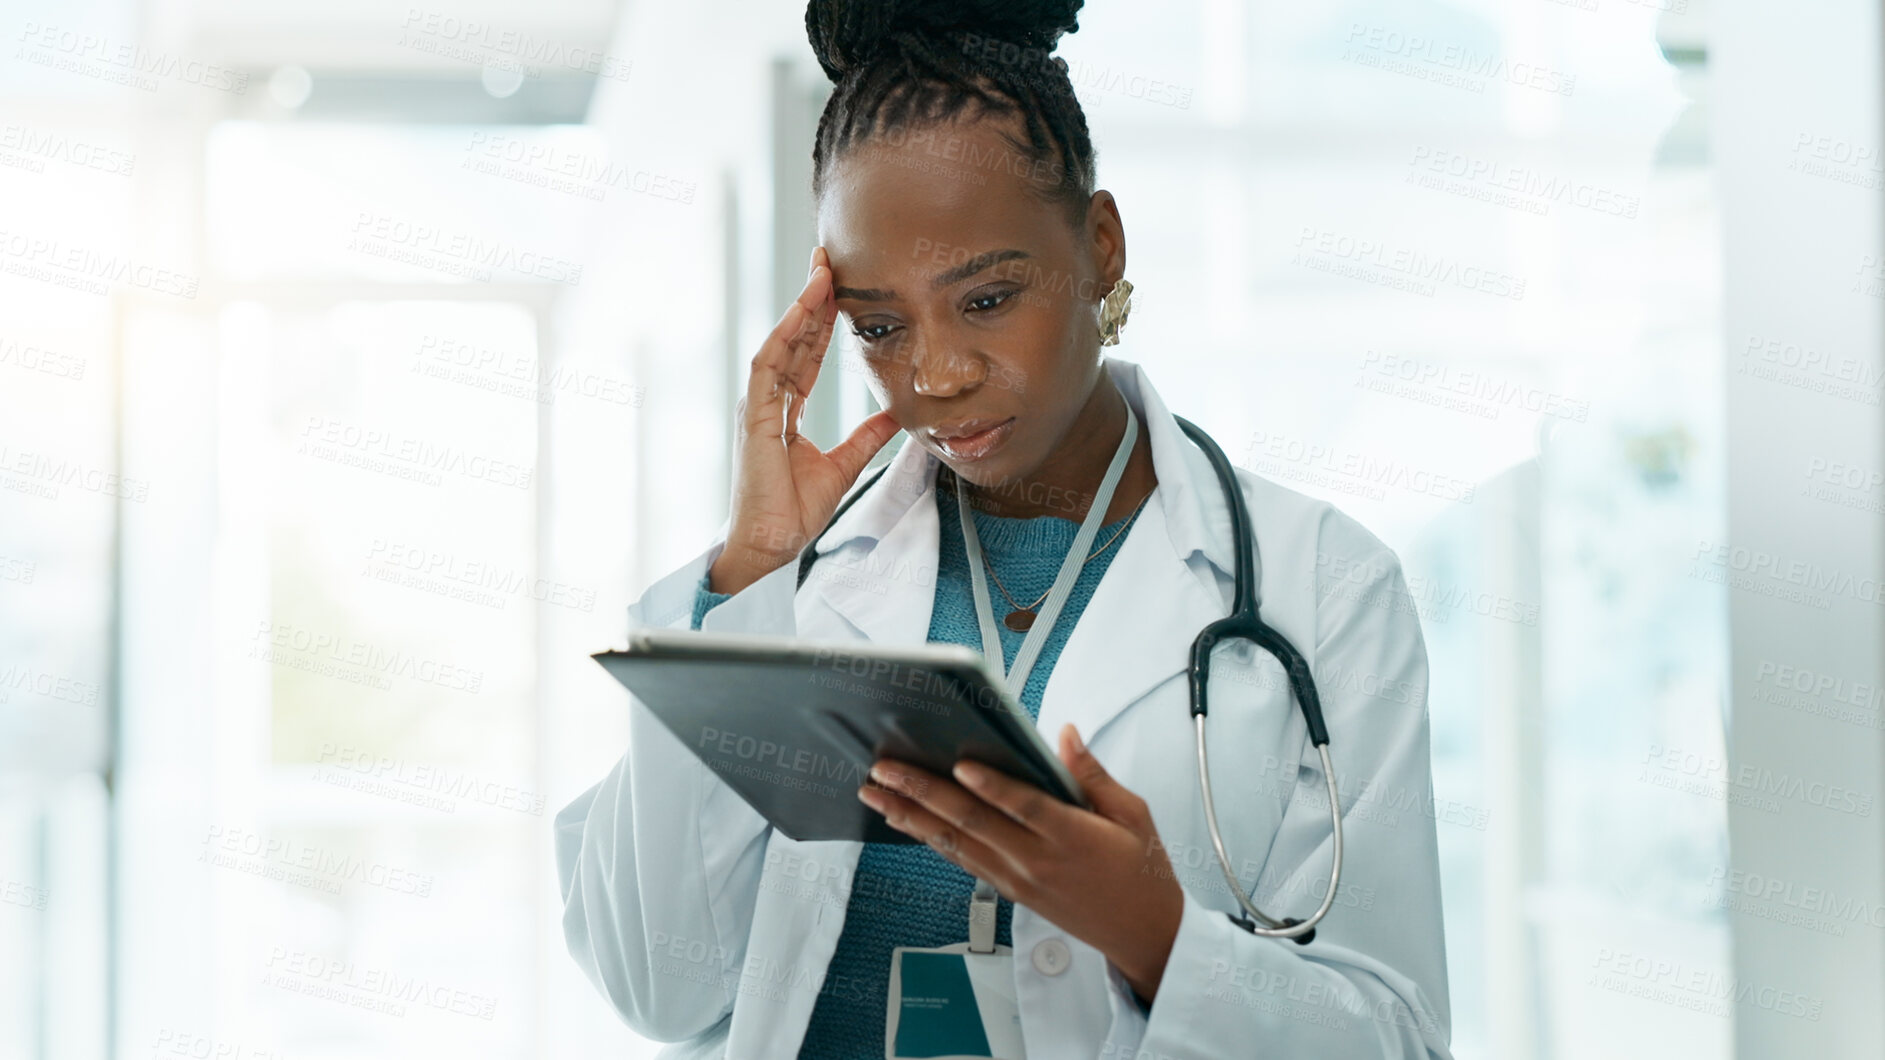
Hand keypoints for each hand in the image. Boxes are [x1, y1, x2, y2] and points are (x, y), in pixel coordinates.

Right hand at [713, 245, 902, 593]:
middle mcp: (768, 401)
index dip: (822, 320)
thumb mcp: (843, 464)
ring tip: (821, 272)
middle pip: (792, 339)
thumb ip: (867, 436)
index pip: (806, 354)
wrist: (772, 544)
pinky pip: (767, 365)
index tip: (840, 287)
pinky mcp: (752, 416)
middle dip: (811, 299)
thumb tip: (896, 414)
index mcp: (785, 410)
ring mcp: (757, 406)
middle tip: (830, 260)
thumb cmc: (795, 511)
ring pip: (780, 343)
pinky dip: (784, 335)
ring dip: (799, 307)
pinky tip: (801, 311)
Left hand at [856, 723, 1184, 1004]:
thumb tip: (1064, 734)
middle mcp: (1037, 860)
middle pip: (973, 823)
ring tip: (876, 793)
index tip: (960, 763)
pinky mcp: (1009, 890)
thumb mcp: (1133, 814)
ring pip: (955, 844)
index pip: (1024, 807)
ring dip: (912, 816)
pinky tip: (906, 821)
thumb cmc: (1142, 870)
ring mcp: (1018, 879)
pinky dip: (929, 839)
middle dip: (924, 793)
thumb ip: (1092, 774)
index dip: (991, 786)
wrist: (1142, 932)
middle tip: (886, 770)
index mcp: (1073, 836)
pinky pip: (962, 860)